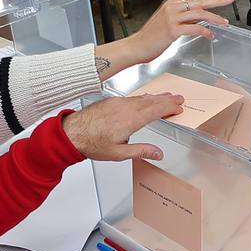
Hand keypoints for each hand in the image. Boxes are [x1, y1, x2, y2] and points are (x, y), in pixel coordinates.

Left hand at [60, 94, 182, 160]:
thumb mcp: (119, 153)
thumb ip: (141, 151)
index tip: (179, 107)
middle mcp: (125, 108)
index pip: (156, 110)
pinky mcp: (111, 101)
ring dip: (156, 97)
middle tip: (178, 98)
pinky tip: (144, 99)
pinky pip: (132, 97)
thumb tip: (158, 153)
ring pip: (141, 97)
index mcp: (130, 119)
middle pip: (151, 101)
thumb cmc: (92, 143)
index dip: (169, 108)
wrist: (72, 133)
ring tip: (166, 96)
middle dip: (166, 99)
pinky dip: (143, 97)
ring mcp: (117, 102)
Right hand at [97, 0, 235, 75]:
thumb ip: (180, 16)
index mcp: (171, 3)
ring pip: (199, 13)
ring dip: (214, 17)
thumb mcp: (166, 20)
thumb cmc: (151, 36)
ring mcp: (172, 18)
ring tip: (225, 22)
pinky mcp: (172, 30)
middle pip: (200, 0)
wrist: (136, 46)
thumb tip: (197, 16)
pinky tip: (210, 35)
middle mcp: (172, 7)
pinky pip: (194, 29)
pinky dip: (205, 32)